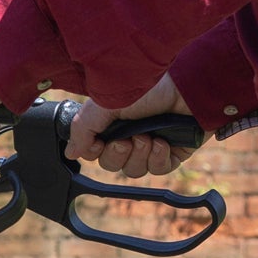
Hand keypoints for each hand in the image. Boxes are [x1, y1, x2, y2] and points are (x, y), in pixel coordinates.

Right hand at [66, 74, 199, 177]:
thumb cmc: (149, 87)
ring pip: (134, 170)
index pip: (94, 152)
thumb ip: (84, 127)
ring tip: (148, 137)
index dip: (95, 152)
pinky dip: (158, 158)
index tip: (100, 143)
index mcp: (111, 123)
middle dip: (118, 154)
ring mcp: (150, 145)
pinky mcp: (171, 153)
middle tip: (127, 139)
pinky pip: (157, 170)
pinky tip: (163, 142)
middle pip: (112, 165)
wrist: (187, 87)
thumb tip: (70, 152)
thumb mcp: (107, 103)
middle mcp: (129, 135)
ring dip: (139, 156)